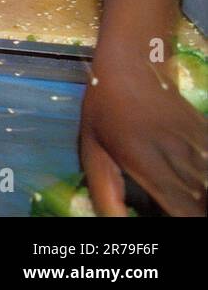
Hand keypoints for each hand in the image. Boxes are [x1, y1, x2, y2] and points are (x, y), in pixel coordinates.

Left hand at [79, 50, 207, 215]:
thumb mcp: (93, 149)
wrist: (132, 65)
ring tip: (192, 200)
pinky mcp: (205, 131)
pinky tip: (200, 179)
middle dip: (197, 211)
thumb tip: (115, 223)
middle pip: (203, 199)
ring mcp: (196, 142)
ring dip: (203, 193)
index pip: (181, 208)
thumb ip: (105, 189)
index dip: (186, 222)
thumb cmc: (104, 109)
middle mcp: (178, 155)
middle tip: (181, 212)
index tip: (178, 222)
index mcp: (147, 162)